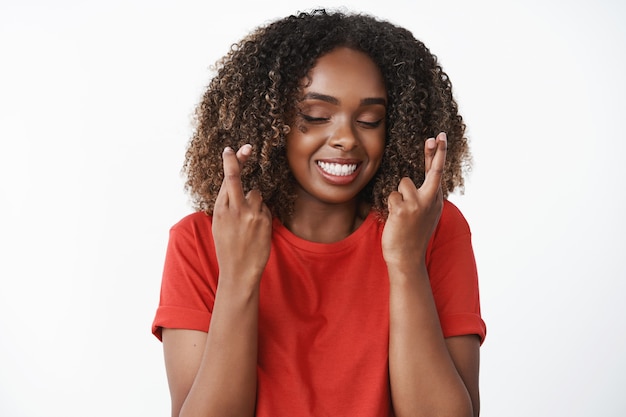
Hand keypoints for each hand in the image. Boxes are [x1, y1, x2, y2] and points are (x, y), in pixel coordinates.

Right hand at [212, 144, 271, 285]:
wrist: (239, 271)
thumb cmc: (228, 248)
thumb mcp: (219, 226)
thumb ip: (227, 206)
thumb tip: (236, 187)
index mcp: (220, 210)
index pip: (225, 182)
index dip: (230, 164)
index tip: (231, 150)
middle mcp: (234, 210)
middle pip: (236, 179)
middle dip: (239, 160)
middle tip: (246, 147)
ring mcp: (250, 215)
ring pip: (256, 194)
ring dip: (255, 202)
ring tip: (249, 223)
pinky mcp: (264, 221)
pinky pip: (265, 208)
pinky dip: (262, 215)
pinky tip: (256, 230)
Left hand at [382, 132, 446, 267]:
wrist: (407, 258)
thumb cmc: (412, 236)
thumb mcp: (424, 216)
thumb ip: (424, 197)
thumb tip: (414, 180)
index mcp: (436, 201)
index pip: (437, 173)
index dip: (438, 154)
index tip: (439, 137)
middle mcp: (430, 201)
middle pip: (433, 171)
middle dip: (435, 152)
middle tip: (434, 137)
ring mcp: (418, 205)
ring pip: (403, 183)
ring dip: (398, 195)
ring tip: (401, 213)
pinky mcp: (403, 210)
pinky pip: (392, 195)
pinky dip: (390, 204)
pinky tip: (394, 219)